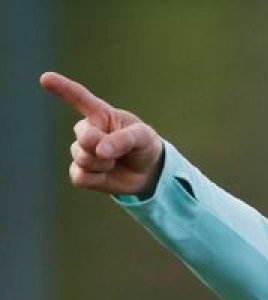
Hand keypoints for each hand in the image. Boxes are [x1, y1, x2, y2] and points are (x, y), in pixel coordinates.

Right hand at [39, 72, 163, 196]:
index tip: (46, 78)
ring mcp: (81, 151)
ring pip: (82, 159)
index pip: (79, 98)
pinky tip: (106, 174)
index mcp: (100, 114)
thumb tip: (99, 150)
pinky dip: (96, 179)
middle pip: (84, 138)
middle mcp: (87, 130)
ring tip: (115, 161)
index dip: (62, 88)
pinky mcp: (81, 172)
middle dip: (101, 146)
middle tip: (118, 151)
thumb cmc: (143, 145)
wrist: (147, 171)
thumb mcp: (143, 136)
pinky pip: (80, 177)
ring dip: (103, 164)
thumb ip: (123, 139)